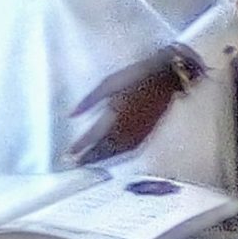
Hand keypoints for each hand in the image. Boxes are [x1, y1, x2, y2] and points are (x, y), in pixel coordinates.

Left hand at [68, 50, 191, 165]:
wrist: (168, 75)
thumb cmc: (137, 75)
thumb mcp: (109, 83)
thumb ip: (90, 100)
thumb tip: (72, 114)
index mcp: (115, 113)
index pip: (93, 136)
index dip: (81, 146)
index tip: (69, 153)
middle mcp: (127, 126)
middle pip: (105, 148)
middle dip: (90, 157)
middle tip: (77, 163)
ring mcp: (140, 129)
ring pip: (119, 150)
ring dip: (105, 158)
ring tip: (92, 162)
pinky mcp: (149, 129)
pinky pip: (132, 147)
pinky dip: (120, 154)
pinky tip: (115, 154)